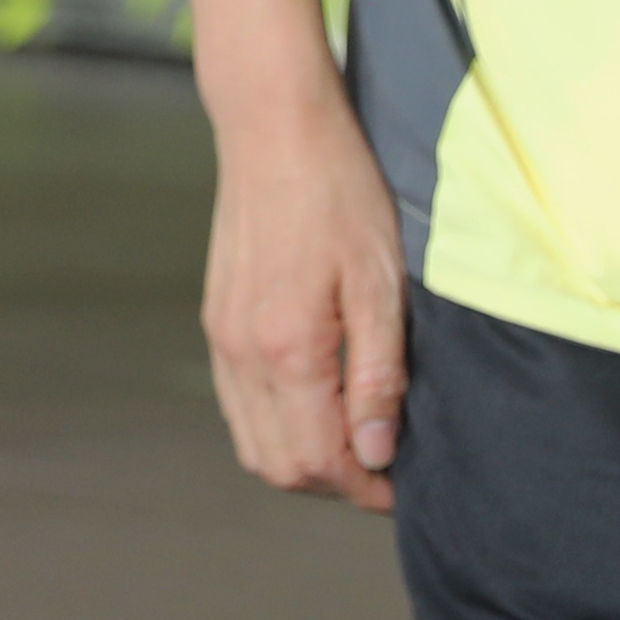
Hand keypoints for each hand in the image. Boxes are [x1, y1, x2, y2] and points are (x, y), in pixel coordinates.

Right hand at [200, 85, 408, 514]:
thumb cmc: (340, 195)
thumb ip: (377, 374)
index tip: (403, 482)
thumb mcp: (380, 284)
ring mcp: (220, 336)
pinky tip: (317, 403)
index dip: (365, 487)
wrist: (274, 132)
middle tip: (383, 465)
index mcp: (287, 347)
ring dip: (302, 458)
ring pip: (251, 442)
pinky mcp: (216, 319)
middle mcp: (241, 351)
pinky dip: (275, 426)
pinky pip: (237, 403)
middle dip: (333, 482)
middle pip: (277, 465)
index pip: (319, 458)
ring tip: (354, 438)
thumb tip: (374, 450)